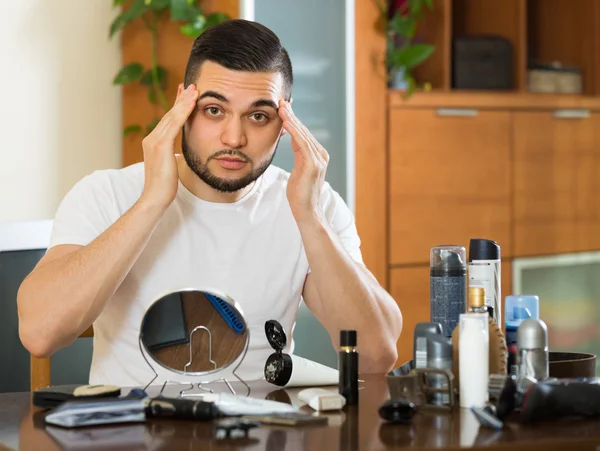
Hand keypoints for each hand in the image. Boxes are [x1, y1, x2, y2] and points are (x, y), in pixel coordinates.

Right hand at [140, 83, 198, 209]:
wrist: (154, 198)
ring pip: (172, 116)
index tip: (185, 95)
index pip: (168, 121)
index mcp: (154, 143)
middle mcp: (152, 139)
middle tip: (191, 85)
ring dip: (184, 101)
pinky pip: (174, 124)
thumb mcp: (169, 167)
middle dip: (181, 99)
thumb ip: (171, 156)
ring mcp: (154, 141)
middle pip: (170, 115)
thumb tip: (177, 155)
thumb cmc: (164, 187)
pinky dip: (183, 111)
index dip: (177, 107)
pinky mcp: (160, 146)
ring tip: (194, 89)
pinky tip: (192, 102)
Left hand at [278, 100, 329, 222]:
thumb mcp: (297, 169)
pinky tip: (286, 121)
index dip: (293, 119)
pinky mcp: (314, 164)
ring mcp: (319, 159)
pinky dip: (294, 130)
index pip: (303, 133)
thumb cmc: (300, 194)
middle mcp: (321, 154)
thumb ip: (298, 154)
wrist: (306, 211)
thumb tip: (293, 140)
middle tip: (281, 101)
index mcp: (317, 155)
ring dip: (291, 119)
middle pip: (303, 130)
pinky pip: (302, 142)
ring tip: (281, 106)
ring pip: (302, 133)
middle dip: (292, 115)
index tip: (282, 107)